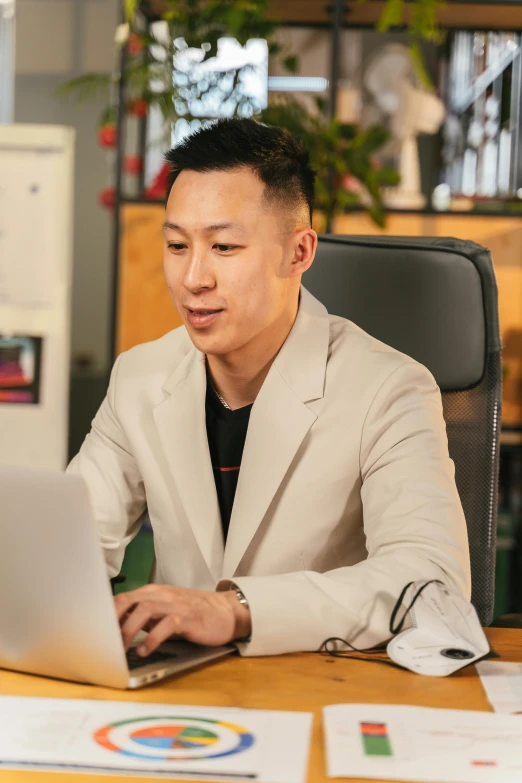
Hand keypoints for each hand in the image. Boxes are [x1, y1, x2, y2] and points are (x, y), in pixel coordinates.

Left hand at [114, 584, 250, 656]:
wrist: (225, 611)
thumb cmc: (193, 613)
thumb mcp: (165, 612)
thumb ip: (144, 617)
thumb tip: (118, 630)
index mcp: (153, 592)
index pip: (123, 598)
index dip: (107, 614)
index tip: (95, 632)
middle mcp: (162, 595)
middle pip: (130, 600)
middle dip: (113, 620)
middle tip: (103, 640)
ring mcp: (175, 604)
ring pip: (145, 609)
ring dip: (130, 629)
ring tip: (122, 648)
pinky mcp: (188, 617)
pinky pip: (167, 624)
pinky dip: (153, 638)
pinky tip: (145, 650)